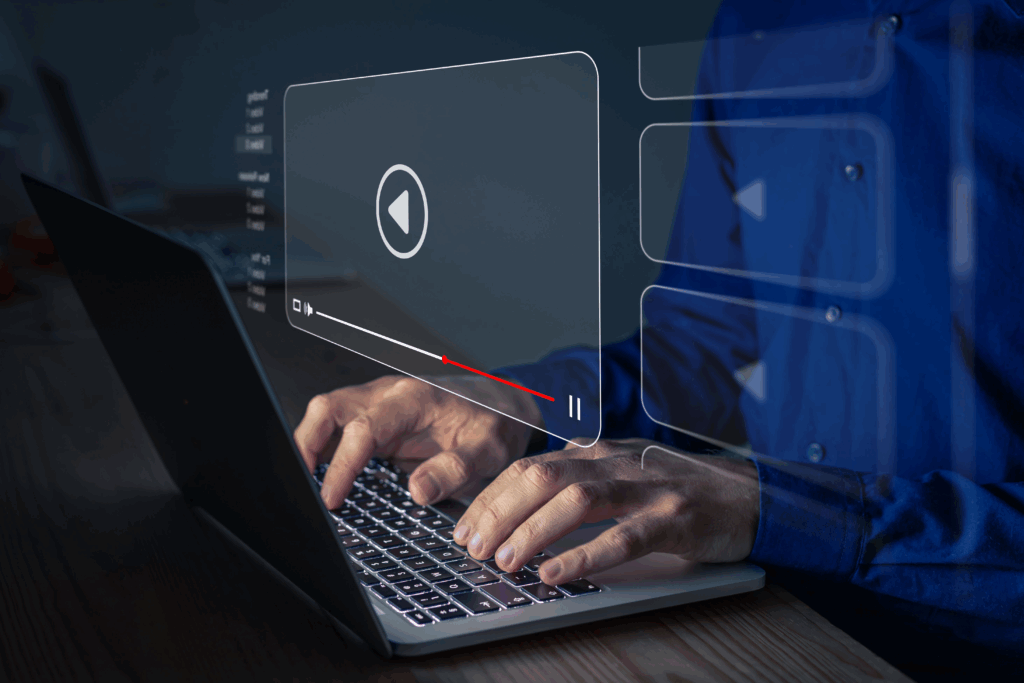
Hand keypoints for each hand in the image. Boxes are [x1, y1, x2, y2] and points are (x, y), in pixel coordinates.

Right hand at [294, 375, 542, 508]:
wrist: (503, 406)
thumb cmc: (495, 424)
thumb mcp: (489, 450)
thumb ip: (455, 469)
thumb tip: (418, 490)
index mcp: (414, 400)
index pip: (364, 428)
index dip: (342, 464)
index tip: (332, 497)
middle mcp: (390, 396)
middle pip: (328, 408)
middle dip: (306, 445)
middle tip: (302, 487)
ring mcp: (380, 405)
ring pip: (327, 414)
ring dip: (311, 446)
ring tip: (307, 486)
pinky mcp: (377, 420)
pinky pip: (340, 429)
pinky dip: (325, 450)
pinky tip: (324, 479)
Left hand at [451, 438, 759, 584]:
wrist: (748, 492)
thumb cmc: (676, 487)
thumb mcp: (622, 471)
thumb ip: (577, 479)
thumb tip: (519, 501)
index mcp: (598, 451)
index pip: (530, 467)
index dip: (491, 497)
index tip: (465, 527)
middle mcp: (617, 462)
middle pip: (544, 478)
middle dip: (500, 513)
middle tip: (473, 547)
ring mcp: (647, 488)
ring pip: (578, 501)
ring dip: (534, 531)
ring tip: (506, 561)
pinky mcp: (674, 518)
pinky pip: (623, 537)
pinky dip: (585, 556)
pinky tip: (558, 574)